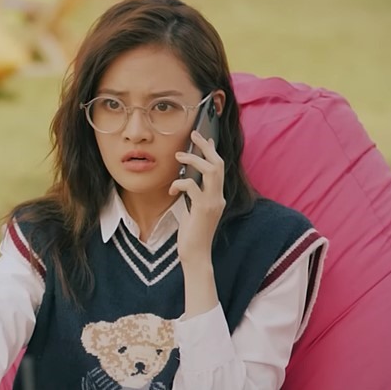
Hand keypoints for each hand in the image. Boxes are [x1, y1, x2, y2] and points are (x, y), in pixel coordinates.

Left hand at [169, 130, 226, 265]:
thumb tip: (187, 180)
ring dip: (194, 159)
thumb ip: (195, 195)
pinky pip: (192, 186)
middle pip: (218, 164)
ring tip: (180, 155)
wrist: (196, 255)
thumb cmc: (192, 234)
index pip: (219, 168)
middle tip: (194, 135)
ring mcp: (213, 203)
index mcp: (217, 197)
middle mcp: (218, 197)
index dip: (212, 151)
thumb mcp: (194, 210)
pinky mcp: (203, 209)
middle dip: (206, 147)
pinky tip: (171, 189)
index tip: (205, 138)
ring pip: (211, 170)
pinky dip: (180, 182)